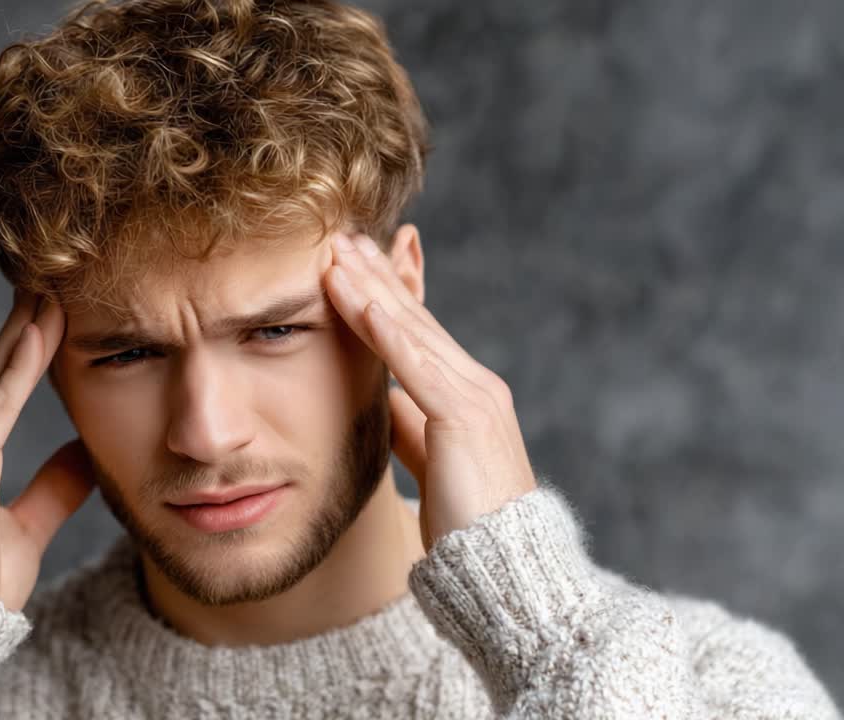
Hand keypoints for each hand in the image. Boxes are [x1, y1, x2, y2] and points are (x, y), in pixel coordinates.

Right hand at [0, 288, 94, 612]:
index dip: (27, 343)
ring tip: (52, 285)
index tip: (54, 305)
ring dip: (23, 329)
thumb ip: (53, 487)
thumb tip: (85, 452)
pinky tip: (38, 335)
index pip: (1, 384)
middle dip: (24, 320)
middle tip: (53, 271)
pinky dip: (17, 369)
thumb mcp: (28, 527)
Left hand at [323, 231, 536, 551]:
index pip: (418, 331)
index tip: (355, 261)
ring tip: (337, 255)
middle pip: (414, 318)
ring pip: (412, 331)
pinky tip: (363, 302)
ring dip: (371, 289)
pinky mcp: (465, 417)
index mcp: (467, 394)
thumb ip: (410, 428)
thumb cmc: (469, 524)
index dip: (386, 292)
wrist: (506, 568)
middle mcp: (476, 385)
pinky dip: (388, 331)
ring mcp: (474, 397)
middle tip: (341, 237)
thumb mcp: (430, 462)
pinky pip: (418, 365)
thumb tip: (382, 401)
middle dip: (376, 274)